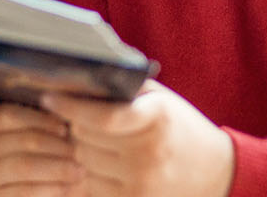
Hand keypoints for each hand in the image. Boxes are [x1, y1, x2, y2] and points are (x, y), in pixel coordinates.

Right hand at [0, 101, 83, 195]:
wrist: (26, 184)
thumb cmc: (39, 153)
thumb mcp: (38, 132)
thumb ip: (49, 123)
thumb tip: (71, 115)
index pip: (12, 115)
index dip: (41, 120)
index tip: (65, 128)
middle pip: (23, 141)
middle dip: (56, 146)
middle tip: (78, 153)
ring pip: (24, 166)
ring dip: (56, 168)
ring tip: (79, 171)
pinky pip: (23, 191)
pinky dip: (49, 189)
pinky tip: (66, 188)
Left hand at [37, 81, 233, 196]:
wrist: (217, 173)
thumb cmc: (180, 128)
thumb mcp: (158, 100)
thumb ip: (122, 89)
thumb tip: (75, 80)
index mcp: (156, 117)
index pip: (101, 115)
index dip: (70, 106)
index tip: (49, 97)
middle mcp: (149, 152)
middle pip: (84, 139)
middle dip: (75, 127)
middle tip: (77, 121)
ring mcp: (143, 182)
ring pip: (84, 164)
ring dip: (81, 153)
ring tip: (95, 144)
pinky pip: (93, 188)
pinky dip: (90, 176)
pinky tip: (100, 166)